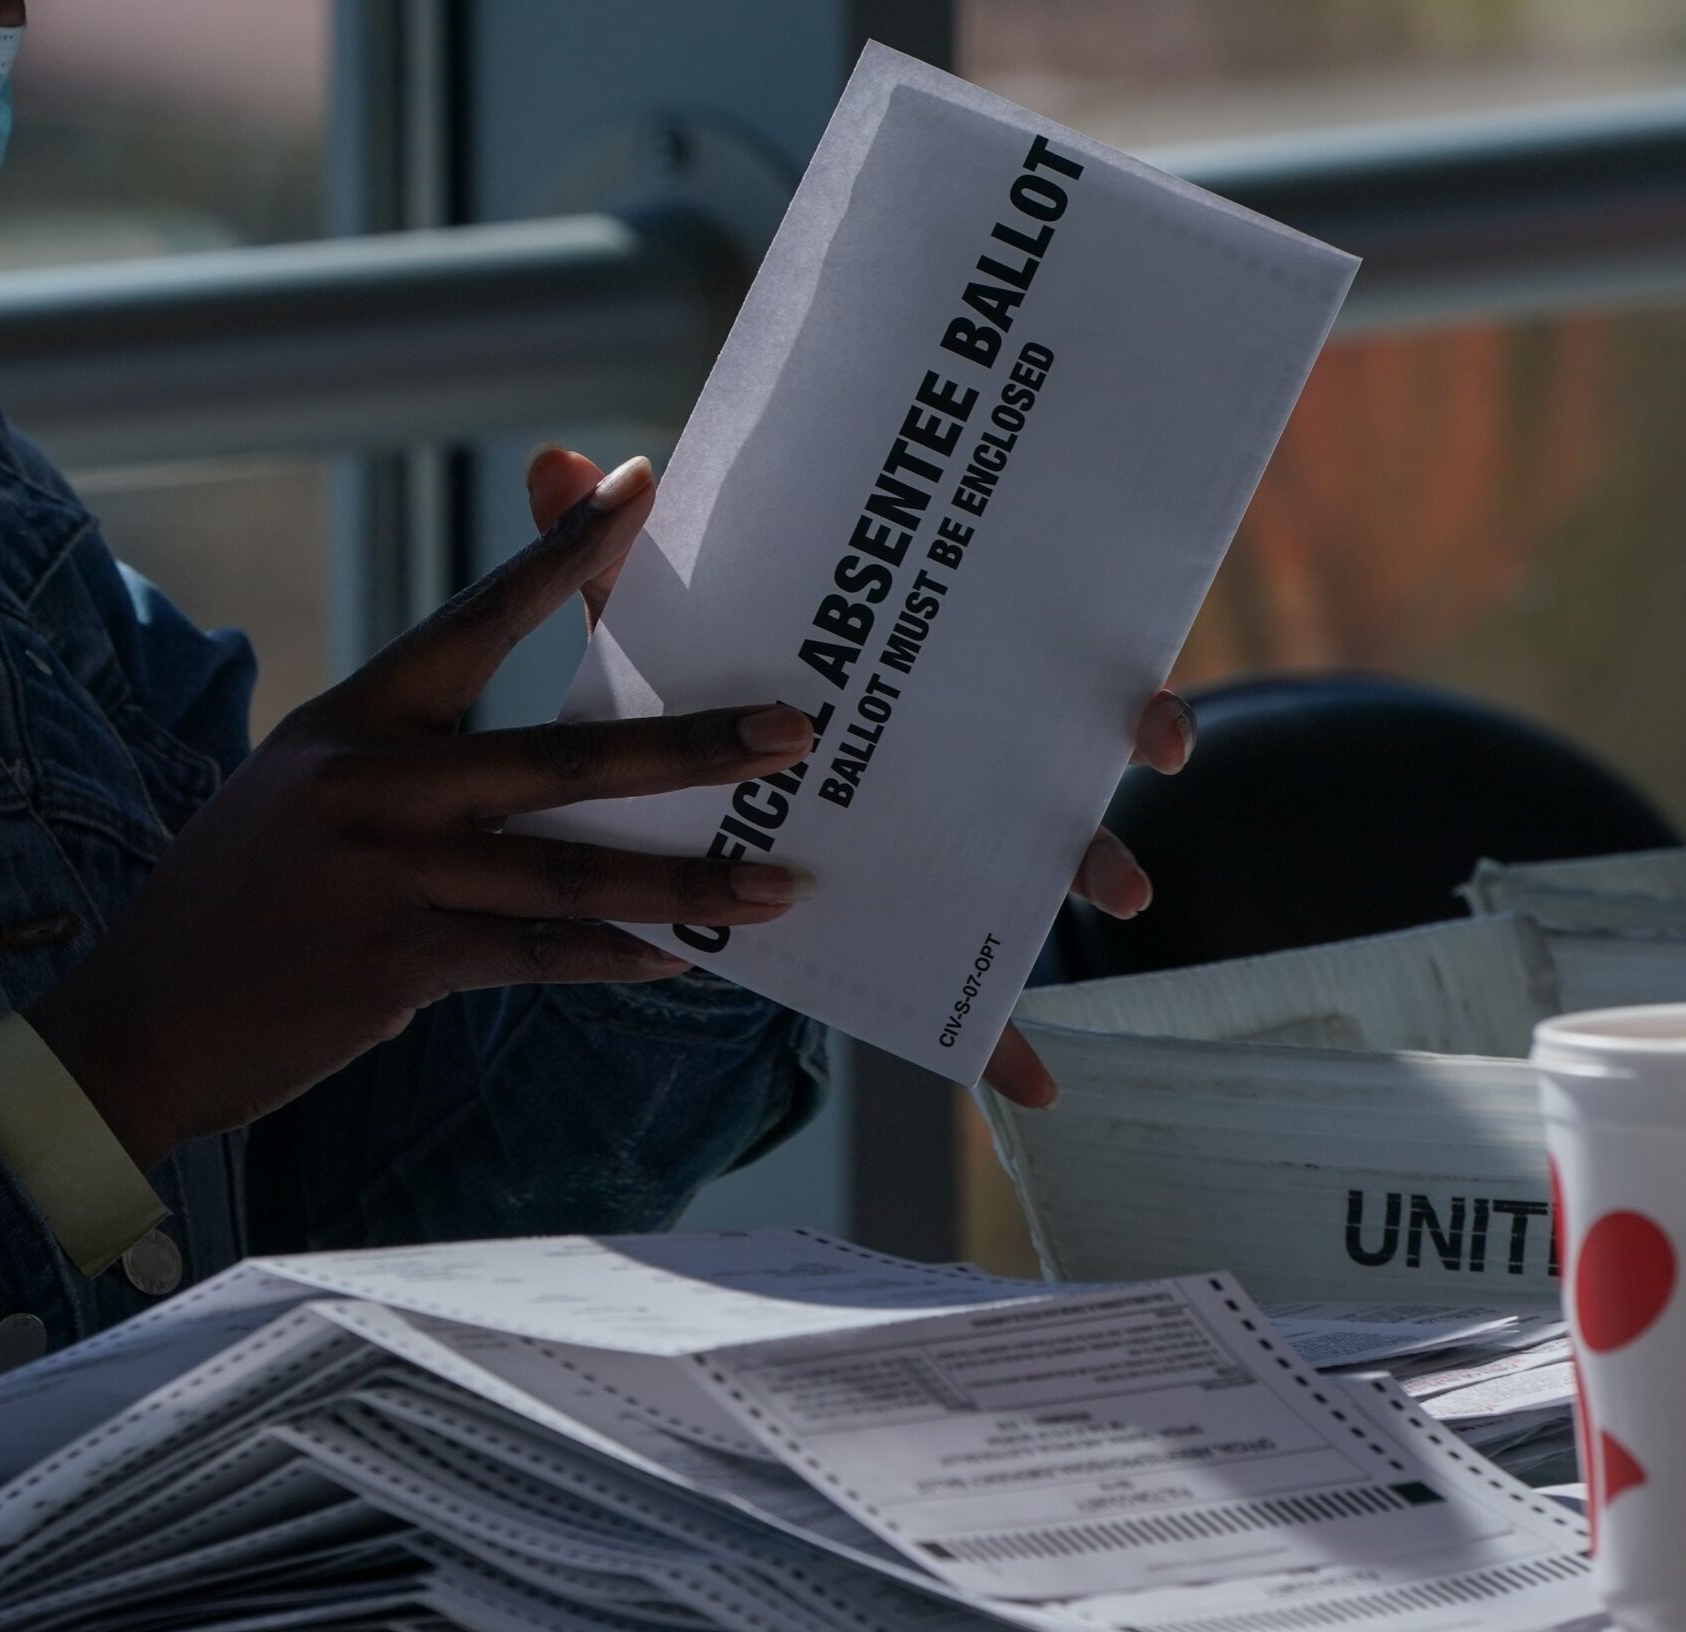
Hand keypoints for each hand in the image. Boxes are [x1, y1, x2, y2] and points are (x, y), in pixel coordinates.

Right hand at [29, 453, 817, 1166]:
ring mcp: (385, 876)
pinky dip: (618, 957)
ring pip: (567, 873)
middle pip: (556, 758)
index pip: (473, 617)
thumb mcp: (299, 794)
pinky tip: (689, 957)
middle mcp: (371, 786)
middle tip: (790, 727)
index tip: (641, 487)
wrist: (141, 1020)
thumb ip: (400, 764)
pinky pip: (537, 957)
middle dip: (685, 745)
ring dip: (686, 878)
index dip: (562, 555)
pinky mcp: (397, 963)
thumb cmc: (235, 903)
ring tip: (782, 878)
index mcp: (351, 722)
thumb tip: (529, 769)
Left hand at [519, 446, 1194, 1114]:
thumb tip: (550, 462)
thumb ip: (611, 557)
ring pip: (1038, 864)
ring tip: (1112, 895)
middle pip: (1061, 756)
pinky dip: (995, 1045)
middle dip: (1122, 757)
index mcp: (913, 677)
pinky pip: (963, 999)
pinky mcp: (899, 927)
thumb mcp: (653, 633)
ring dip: (1090, 874)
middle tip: (1154, 759)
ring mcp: (936, 842)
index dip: (1106, 674)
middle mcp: (948, 755)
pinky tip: (1031, 1095)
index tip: (1144, 699)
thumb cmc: (684, 693)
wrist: (671, 806)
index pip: (1028, 658)